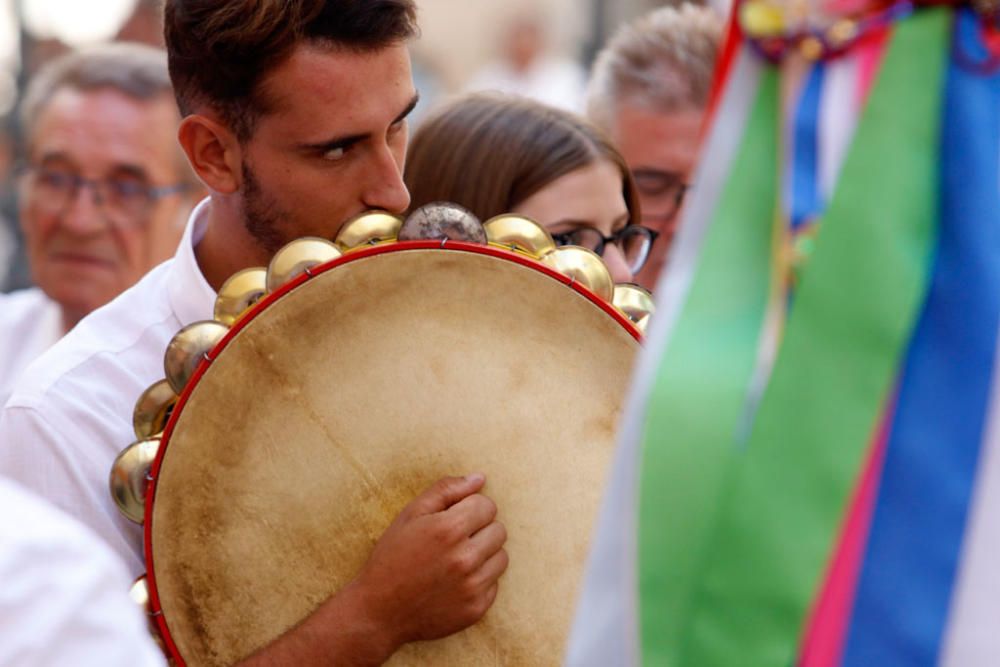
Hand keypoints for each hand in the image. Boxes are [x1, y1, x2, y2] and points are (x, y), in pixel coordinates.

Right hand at [354, 473, 508, 647]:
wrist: (379, 611)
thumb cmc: (392, 557)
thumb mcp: (410, 514)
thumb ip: (446, 490)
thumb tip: (480, 478)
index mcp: (449, 529)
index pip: (487, 506)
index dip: (470, 508)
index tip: (454, 518)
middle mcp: (465, 558)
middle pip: (499, 530)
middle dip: (480, 530)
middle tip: (454, 540)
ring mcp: (472, 587)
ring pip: (501, 557)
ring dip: (484, 555)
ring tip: (456, 560)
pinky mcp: (476, 609)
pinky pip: (494, 584)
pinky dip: (480, 580)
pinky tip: (456, 582)